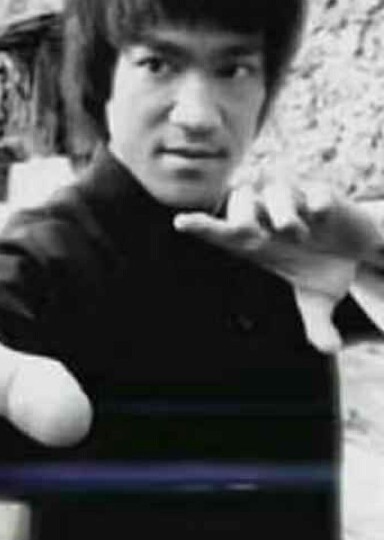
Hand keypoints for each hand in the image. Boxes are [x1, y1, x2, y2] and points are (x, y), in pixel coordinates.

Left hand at [173, 180, 383, 352]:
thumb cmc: (323, 266)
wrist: (358, 243)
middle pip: (239, 200)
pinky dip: (316, 205)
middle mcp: (269, 215)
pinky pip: (312, 192)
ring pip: (274, 191)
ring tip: (300, 234)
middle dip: (243, 217)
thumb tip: (328, 349)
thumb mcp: (319, 296)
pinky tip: (323, 215)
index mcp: (256, 240)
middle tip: (256, 235)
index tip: (180, 222)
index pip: (221, 230)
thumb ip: (316, 321)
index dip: (201, 226)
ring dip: (283, 213)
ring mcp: (294, 199)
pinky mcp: (321, 191)